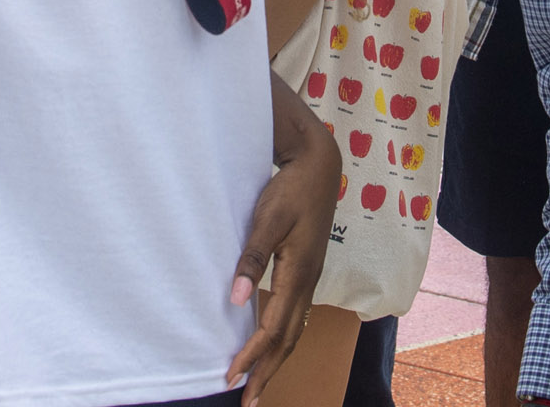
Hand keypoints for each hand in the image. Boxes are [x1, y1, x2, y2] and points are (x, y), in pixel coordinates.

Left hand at [225, 77, 340, 402]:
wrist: (319, 166)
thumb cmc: (290, 190)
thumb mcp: (267, 220)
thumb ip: (252, 259)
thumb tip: (235, 300)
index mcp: (297, 275)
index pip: (272, 329)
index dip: (251, 356)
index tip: (231, 377)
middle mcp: (307, 282)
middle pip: (288, 339)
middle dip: (269, 371)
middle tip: (250, 399)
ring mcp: (310, 277)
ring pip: (295, 328)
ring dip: (277, 357)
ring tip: (261, 379)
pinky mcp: (308, 268)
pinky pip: (297, 313)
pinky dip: (284, 335)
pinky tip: (275, 339)